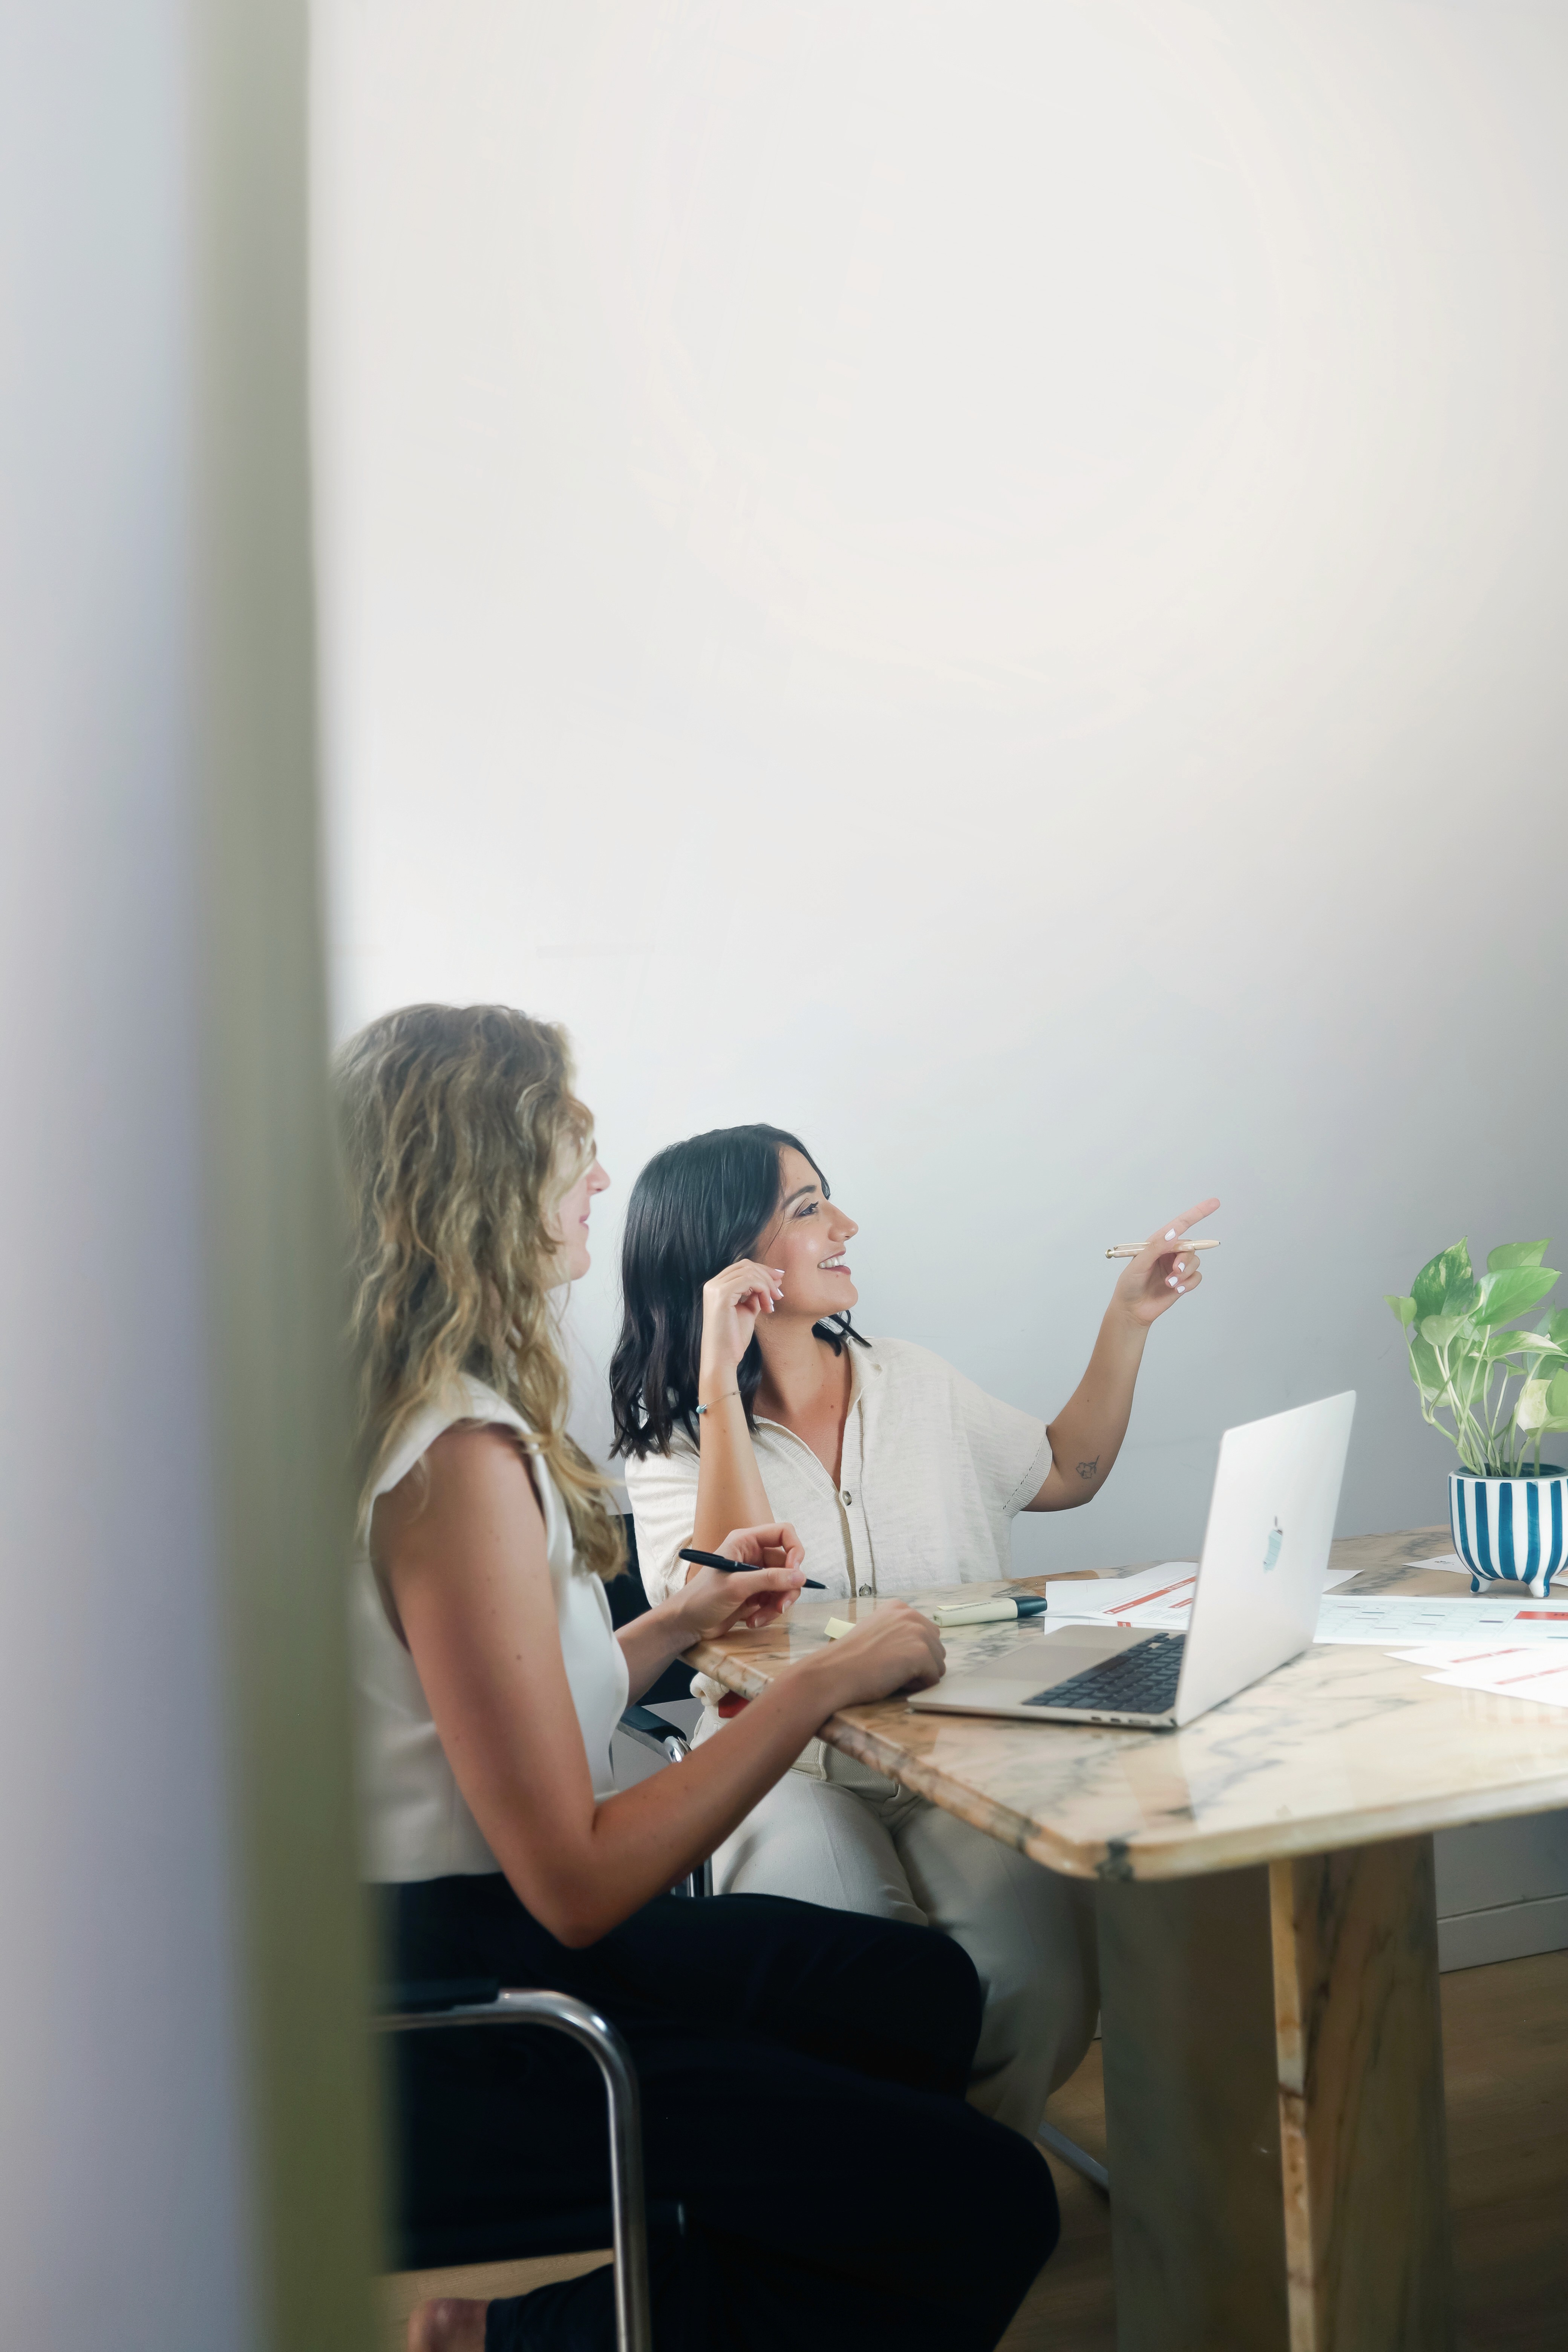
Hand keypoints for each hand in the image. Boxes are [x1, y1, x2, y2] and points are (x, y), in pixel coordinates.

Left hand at [673, 1523, 806, 1640]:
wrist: (687, 1623)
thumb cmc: (702, 1598)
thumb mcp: (736, 1586)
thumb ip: (769, 1579)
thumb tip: (800, 1577)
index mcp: (746, 1541)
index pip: (783, 1533)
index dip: (795, 1550)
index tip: (795, 1573)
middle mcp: (753, 1555)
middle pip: (788, 1565)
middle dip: (786, 1588)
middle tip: (780, 1606)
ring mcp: (756, 1575)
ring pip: (784, 1585)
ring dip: (777, 1605)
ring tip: (759, 1618)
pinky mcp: (756, 1594)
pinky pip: (776, 1600)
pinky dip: (769, 1612)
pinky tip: (753, 1621)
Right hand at [699, 1258, 784, 1383]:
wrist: (723, 1359)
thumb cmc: (733, 1339)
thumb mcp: (747, 1311)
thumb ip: (755, 1295)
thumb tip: (772, 1281)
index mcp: (716, 1287)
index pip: (741, 1267)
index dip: (762, 1270)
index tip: (779, 1280)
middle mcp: (712, 1284)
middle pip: (745, 1265)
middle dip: (767, 1275)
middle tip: (780, 1291)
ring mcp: (715, 1288)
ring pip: (749, 1271)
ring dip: (767, 1285)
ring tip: (773, 1303)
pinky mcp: (721, 1295)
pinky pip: (749, 1281)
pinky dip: (763, 1290)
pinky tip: (767, 1306)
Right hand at [812, 1600, 945, 1710]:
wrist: (835, 1672)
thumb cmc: (851, 1658)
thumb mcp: (876, 1632)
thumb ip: (898, 1632)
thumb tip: (919, 1647)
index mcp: (899, 1608)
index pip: (926, 1633)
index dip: (910, 1652)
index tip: (888, 1656)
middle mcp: (910, 1615)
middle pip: (936, 1648)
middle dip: (919, 1664)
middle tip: (890, 1667)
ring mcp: (917, 1632)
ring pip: (937, 1664)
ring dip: (919, 1675)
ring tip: (892, 1673)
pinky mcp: (921, 1653)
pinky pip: (934, 1677)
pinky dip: (918, 1685)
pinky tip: (895, 1680)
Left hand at [1110, 1197, 1219, 1328]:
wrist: (1132, 1310)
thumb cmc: (1130, 1285)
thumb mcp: (1138, 1264)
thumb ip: (1155, 1247)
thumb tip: (1173, 1233)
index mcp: (1158, 1243)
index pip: (1180, 1224)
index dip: (1197, 1213)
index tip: (1214, 1203)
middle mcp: (1169, 1252)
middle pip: (1191, 1246)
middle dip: (1185, 1259)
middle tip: (1175, 1271)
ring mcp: (1177, 1267)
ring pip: (1195, 1262)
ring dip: (1185, 1274)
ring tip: (1170, 1284)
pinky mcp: (1182, 1282)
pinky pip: (1196, 1278)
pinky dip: (1188, 1284)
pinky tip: (1175, 1290)